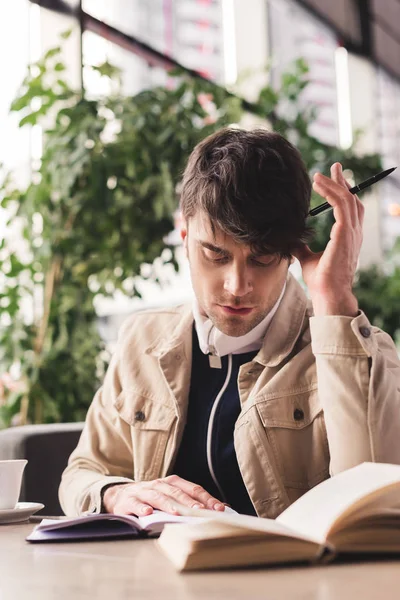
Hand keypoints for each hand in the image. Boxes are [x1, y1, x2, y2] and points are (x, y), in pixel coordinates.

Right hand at [102, 475, 225, 515]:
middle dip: (189, 501)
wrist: (120, 496)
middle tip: (200, 510)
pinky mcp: (128, 501)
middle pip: (176, 492)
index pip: (192, 488)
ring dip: (168, 504)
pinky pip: (135, 504)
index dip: (206, 498)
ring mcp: (143, 491)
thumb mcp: (169, 497)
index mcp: (171, 483)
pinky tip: (148, 513)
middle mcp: (158, 484)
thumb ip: (189, 502)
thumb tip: (219, 509)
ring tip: (177, 513)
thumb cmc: (150, 498)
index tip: (218, 508)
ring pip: (157, 496)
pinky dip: (142, 508)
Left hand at [293, 163, 362, 316]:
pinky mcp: (345, 234)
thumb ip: (301, 247)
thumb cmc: (321, 281)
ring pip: (347, 199)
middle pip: (352, 199)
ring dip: (333, 184)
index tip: (332, 179)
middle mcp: (353, 233)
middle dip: (342, 182)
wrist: (328, 294)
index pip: (349, 209)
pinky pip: (341, 205)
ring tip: (319, 175)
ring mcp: (351, 233)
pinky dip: (331, 192)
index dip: (341, 192)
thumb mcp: (307, 259)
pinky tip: (319, 185)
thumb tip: (289, 239)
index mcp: (348, 238)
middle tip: (334, 167)